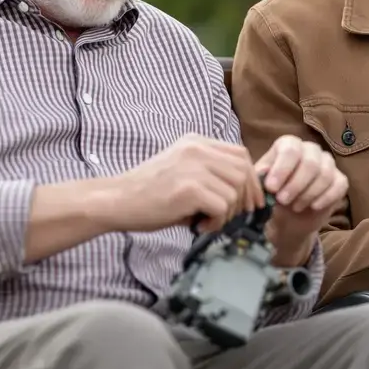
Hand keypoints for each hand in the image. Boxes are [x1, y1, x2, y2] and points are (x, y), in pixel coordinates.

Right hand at [107, 134, 263, 233]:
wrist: (117, 201)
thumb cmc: (149, 193)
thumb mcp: (182, 170)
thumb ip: (209, 173)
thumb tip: (246, 196)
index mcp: (196, 142)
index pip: (240, 154)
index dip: (251, 180)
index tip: (249, 202)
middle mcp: (197, 149)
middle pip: (243, 171)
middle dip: (245, 198)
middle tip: (230, 217)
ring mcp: (193, 167)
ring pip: (235, 191)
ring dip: (228, 213)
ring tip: (208, 222)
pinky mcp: (190, 188)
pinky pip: (222, 207)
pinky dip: (216, 222)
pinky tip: (199, 226)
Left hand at [256, 135, 347, 265]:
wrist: (287, 219)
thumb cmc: (271, 196)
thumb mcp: (261, 187)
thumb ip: (260, 179)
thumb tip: (263, 172)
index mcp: (288, 145)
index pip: (290, 149)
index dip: (282, 169)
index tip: (271, 188)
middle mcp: (310, 149)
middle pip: (310, 162)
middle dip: (295, 185)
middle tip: (283, 201)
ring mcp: (327, 163)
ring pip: (325, 174)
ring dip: (308, 194)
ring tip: (295, 206)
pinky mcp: (340, 180)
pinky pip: (339, 185)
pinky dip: (326, 198)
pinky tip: (313, 207)